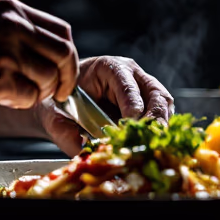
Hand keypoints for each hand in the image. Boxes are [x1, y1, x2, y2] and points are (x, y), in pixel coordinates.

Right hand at [0, 0, 78, 113]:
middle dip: (66, 78)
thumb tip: (59, 56)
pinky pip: (30, 97)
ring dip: (39, 93)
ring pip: (48, 79)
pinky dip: (21, 103)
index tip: (63, 72)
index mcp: (12, 10)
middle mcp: (12, 26)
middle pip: (64, 54)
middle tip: (58, 92)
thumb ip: (22, 33)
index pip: (62, 31)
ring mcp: (6, 52)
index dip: (68, 56)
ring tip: (18, 92)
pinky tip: (3, 97)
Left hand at [35, 56, 173, 154]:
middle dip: (154, 117)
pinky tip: (151, 143)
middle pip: (155, 92)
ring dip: (161, 124)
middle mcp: (130, 74)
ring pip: (164, 103)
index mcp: (108, 68)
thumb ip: (65, 133)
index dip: (132, 105)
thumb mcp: (55, 117)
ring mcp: (143, 87)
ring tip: (151, 143)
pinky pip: (163, 114)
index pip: (127, 84)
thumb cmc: (60, 104)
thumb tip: (83, 151)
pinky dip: (159, 129)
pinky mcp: (148, 104)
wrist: (61, 104)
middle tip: (147, 138)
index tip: (130, 123)